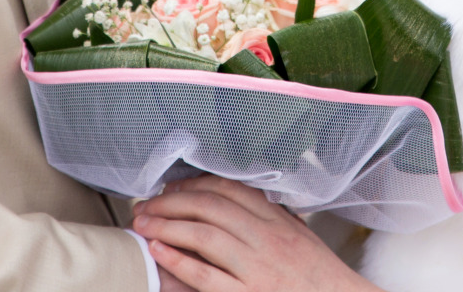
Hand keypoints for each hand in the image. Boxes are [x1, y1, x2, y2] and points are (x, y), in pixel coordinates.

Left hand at [131, 177, 375, 291]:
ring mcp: (258, 269)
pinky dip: (179, 262)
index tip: (171, 188)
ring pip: (205, 236)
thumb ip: (269, 217)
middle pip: (211, 207)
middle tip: (146, 205)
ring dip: (168, 226)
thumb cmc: (317, 276)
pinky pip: (206, 277)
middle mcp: (268, 239)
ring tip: (145, 224)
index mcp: (278, 221)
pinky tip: (160, 252)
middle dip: (171, 203)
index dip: (193, 185)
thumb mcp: (298, 235)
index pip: (229, 189)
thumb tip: (235, 200)